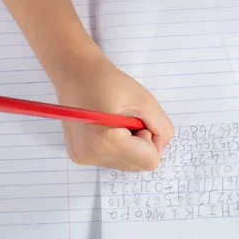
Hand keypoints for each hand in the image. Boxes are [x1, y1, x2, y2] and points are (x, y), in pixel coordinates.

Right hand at [52, 47, 173, 170]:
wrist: (76, 73)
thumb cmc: (109, 82)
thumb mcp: (145, 101)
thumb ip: (162, 129)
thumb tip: (161, 148)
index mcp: (105, 143)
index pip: (150, 161)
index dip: (150, 138)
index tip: (136, 119)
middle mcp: (91, 156)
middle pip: (138, 165)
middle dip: (140, 143)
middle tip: (126, 118)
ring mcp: (83, 158)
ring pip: (127, 163)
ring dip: (129, 144)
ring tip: (114, 120)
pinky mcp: (80, 156)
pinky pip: (113, 159)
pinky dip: (117, 145)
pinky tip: (106, 126)